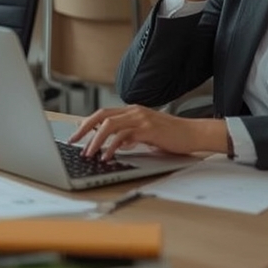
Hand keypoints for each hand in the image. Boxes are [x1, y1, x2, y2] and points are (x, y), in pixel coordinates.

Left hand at [68, 105, 221, 159]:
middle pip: (101, 115)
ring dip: (95, 140)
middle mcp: (134, 111)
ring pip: (109, 125)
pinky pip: (123, 136)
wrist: (194, 134)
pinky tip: (107, 156)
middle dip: (84, 128)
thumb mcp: (146, 133)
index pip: (103, 113)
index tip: (76, 135)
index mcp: (132, 111)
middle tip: (73, 142)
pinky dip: (111, 147)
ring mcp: (141, 119)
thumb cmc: (172, 136)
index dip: (87, 123)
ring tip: (88, 153)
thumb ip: (129, 135)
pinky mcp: (148, 129)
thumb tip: (111, 145)